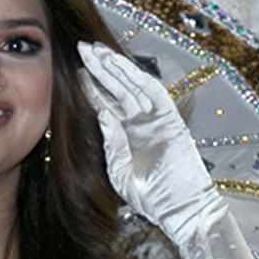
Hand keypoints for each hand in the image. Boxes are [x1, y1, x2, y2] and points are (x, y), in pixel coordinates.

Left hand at [77, 40, 222, 241]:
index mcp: (128, 134)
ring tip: (99, 52)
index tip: (75, 69)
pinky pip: (156, 96)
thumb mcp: (120, 171)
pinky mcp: (173, 123)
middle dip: (101, 68)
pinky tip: (124, 67)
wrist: (182, 210)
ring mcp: (158, 121)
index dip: (92, 85)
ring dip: (117, 68)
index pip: (108, 103)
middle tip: (83, 48)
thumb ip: (111, 144)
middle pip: (119, 88)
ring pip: (135, 86)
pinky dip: (141, 80)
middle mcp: (142, 122)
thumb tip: (101, 114)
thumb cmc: (152, 198)